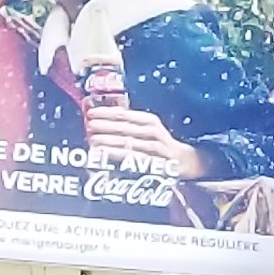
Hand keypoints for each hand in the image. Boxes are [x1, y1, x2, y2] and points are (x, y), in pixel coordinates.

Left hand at [84, 102, 212, 178]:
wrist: (183, 160)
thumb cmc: (157, 144)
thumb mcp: (146, 130)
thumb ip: (127, 125)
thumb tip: (100, 120)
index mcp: (149, 121)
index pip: (126, 114)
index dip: (108, 112)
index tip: (92, 112)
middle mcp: (153, 132)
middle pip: (125, 127)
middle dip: (106, 125)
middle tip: (90, 124)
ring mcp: (155, 147)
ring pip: (128, 142)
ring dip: (109, 140)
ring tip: (92, 139)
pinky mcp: (155, 162)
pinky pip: (133, 158)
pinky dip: (116, 155)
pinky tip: (104, 154)